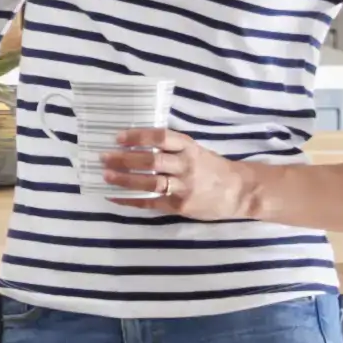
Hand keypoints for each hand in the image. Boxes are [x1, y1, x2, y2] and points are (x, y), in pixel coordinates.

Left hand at [103, 131, 275, 220]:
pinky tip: (114, 197)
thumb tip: (135, 142)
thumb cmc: (212, 168)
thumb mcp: (196, 150)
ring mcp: (184, 187)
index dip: (138, 136)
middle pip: (151, 161)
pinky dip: (131, 200)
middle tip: (104, 156)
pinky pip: (151, 203)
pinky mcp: (180, 206)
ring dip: (125, 179)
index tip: (118, 137)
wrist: (238, 192)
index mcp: (189, 147)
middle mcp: (186, 165)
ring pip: (150, 183)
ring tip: (106, 175)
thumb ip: (172, 148)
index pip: (161, 138)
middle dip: (124, 158)